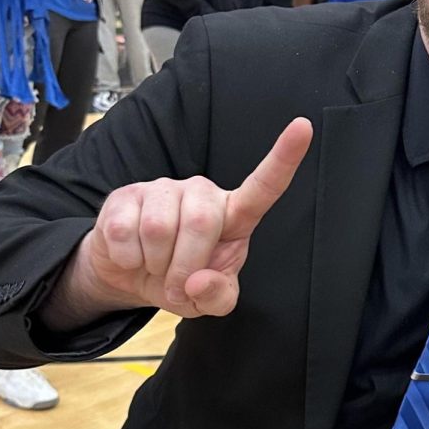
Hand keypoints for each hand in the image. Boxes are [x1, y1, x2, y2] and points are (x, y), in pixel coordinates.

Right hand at [60, 118, 312, 321]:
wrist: (131, 275)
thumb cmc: (181, 281)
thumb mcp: (208, 301)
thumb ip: (218, 297)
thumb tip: (199, 281)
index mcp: (234, 215)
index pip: (264, 187)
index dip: (284, 158)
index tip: (303, 127)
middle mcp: (202, 193)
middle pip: (201, 222)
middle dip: (185, 266)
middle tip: (178, 284)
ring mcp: (163, 189)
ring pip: (159, 229)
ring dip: (156, 264)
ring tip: (155, 266)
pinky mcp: (127, 194)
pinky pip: (124, 232)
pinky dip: (128, 259)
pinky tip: (132, 255)